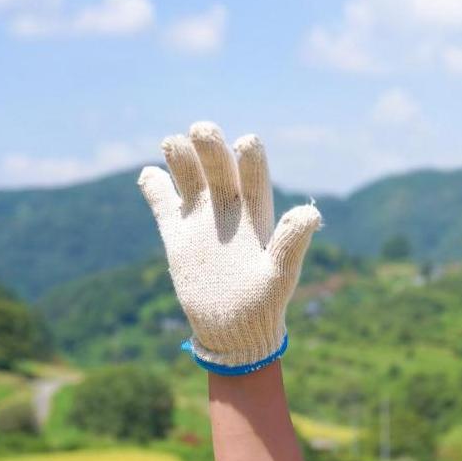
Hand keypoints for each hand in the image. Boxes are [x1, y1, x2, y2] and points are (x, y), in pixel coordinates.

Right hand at [137, 121, 321, 373]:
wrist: (233, 331)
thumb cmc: (263, 305)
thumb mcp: (279, 275)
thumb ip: (291, 243)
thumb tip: (312, 213)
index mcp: (257, 216)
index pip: (255, 177)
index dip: (250, 159)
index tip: (246, 142)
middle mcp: (230, 210)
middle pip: (220, 169)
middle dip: (211, 147)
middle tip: (201, 128)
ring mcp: (202, 220)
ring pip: (190, 178)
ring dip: (181, 159)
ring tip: (173, 142)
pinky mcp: (178, 234)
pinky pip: (164, 204)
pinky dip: (155, 188)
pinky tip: (149, 175)